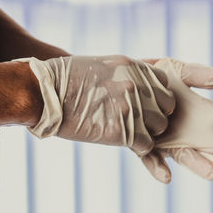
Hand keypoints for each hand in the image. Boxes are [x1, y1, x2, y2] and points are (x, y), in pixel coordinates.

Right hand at [15, 55, 175, 155]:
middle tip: (139, 119)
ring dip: (149, 131)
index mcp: (134, 67)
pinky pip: (148, 145)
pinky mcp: (123, 131)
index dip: (156, 97)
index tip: (145, 103)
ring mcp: (132, 108)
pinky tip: (123, 140)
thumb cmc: (67, 78)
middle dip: (156, 114)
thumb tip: (137, 86)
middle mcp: (138, 85)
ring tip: (130, 130)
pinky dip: (139, 147)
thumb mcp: (102, 65)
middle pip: (168, 106)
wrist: (45, 92)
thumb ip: (126, 74)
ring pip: (161, 127)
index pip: (165, 84)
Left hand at [141, 58, 212, 193]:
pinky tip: (166, 176)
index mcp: (205, 112)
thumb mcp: (175, 69)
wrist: (119, 84)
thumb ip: (199, 74)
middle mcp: (192, 132)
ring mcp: (169, 141)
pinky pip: (152, 159)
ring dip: (200, 165)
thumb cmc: (153, 75)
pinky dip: (158, 168)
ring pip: (188, 157)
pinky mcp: (145, 146)